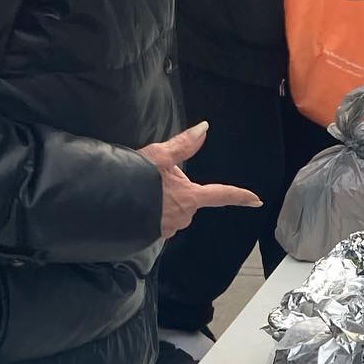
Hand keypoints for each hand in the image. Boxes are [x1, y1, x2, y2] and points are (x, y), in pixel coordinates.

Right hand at [139, 121, 261, 237]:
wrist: (106, 203)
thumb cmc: (133, 178)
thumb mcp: (158, 155)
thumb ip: (183, 145)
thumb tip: (204, 128)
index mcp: (189, 196)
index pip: (221, 195)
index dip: (240, 196)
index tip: (256, 200)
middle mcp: (183, 216)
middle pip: (189, 202)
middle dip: (177, 191)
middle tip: (154, 180)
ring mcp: (168, 229)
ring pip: (173, 212)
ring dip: (163, 203)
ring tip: (142, 192)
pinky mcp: (153, 236)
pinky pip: (159, 222)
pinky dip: (152, 213)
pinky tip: (138, 206)